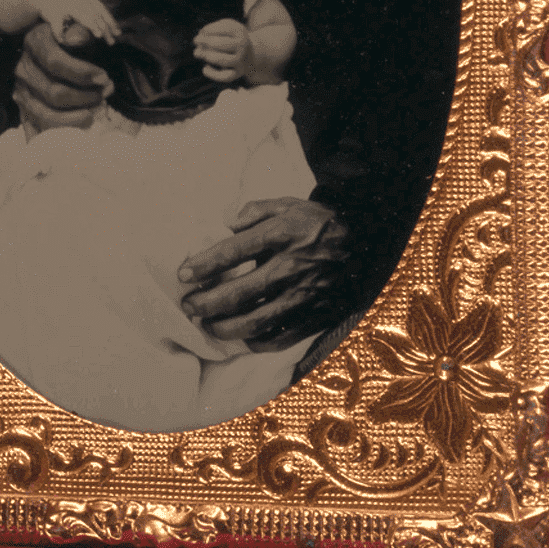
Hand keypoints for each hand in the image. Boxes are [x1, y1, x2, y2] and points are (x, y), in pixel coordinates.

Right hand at [11, 21, 112, 131]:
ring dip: (77, 117)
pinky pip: (35, 128)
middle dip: (86, 97)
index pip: (55, 62)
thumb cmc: (67, 38)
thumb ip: (79, 31)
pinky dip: (55, 132)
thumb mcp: (74, 26)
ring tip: (96, 110)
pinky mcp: (23, 107)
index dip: (82, 73)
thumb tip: (80, 38)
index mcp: (34, 43)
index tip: (104, 77)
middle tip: (105, 94)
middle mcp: (23, 68)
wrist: (48, 45)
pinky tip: (74, 131)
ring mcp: (21, 90)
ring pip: (46, 114)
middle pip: (53, 93)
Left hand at [42, 0, 119, 43]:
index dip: (93, 26)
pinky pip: (100, 6)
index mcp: (72, 5)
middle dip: (105, 29)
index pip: (85, 16)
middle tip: (111, 42)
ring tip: (118, 34)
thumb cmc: (49, 9)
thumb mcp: (51, 19)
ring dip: (111, 22)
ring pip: (101, 10)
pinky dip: (107, 15)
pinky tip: (113, 25)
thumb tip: (63, 42)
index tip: (99, 36)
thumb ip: (57, 31)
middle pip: (96, 15)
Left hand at [176, 198, 352, 350]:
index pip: (234, 252)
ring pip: (257, 321)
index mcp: (283, 234)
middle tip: (188, 306)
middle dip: (206, 303)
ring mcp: (306, 294)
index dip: (204, 265)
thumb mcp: (287, 204)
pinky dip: (257, 342)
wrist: (366, 241)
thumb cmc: (317, 223)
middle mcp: (293, 267)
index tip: (182, 275)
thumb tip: (225, 225)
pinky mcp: (317, 314)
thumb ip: (253, 212)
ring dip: (225, 327)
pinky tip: (242, 338)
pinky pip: (282, 337)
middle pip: (240, 292)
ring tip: (207, 324)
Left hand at [194, 18, 252, 82]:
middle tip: (196, 40)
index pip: (223, 29)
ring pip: (224, 60)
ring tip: (200, 53)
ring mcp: (241, 60)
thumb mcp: (222, 27)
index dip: (208, 30)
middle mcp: (242, 46)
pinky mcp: (237, 73)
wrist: (247, 52)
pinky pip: (225, 77)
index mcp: (239, 31)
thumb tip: (199, 46)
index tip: (202, 32)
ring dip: (208, 56)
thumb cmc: (229, 37)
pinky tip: (205, 68)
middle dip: (205, 42)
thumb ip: (209, 30)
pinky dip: (213, 74)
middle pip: (220, 44)